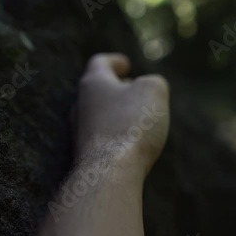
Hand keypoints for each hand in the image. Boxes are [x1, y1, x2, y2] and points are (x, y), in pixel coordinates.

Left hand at [76, 53, 169, 174]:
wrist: (110, 173)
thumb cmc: (131, 125)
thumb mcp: (152, 91)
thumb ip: (153, 82)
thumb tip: (148, 90)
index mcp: (93, 83)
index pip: (100, 63)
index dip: (114, 61)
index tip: (125, 65)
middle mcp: (81, 107)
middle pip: (98, 91)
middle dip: (117, 89)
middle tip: (134, 90)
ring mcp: (81, 134)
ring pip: (100, 116)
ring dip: (118, 114)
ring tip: (139, 119)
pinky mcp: (87, 157)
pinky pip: (103, 140)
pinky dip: (118, 137)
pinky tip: (133, 146)